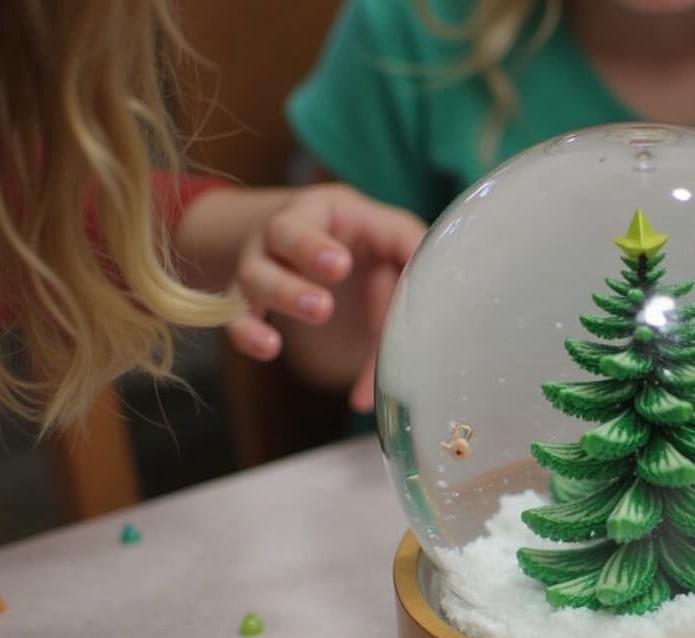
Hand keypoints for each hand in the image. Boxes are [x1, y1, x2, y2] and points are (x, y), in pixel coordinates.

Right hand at [226, 184, 424, 410]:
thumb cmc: (361, 240)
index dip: (320, 243)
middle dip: (303, 259)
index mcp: (322, 210)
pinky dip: (247, 332)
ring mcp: (261, 265)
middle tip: (327, 296)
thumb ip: (413, 255)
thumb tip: (439, 299)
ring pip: (255, 275)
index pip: (317, 218)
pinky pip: (235, 315)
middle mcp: (283, 232)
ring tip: (318, 316)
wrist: (310, 246)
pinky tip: (268, 348)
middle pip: (280, 234)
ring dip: (283, 297)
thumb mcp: (391, 235)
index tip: (341, 266)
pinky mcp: (249, 301)